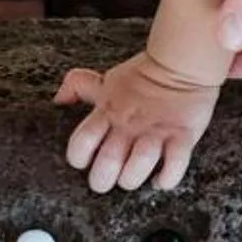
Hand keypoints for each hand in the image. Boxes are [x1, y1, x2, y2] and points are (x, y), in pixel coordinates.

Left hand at [56, 52, 223, 192]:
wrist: (180, 61)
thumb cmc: (142, 74)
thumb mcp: (105, 80)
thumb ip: (79, 87)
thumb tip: (58, 99)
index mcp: (108, 112)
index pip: (81, 142)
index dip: (78, 158)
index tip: (85, 161)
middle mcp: (129, 124)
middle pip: (108, 163)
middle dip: (103, 179)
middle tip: (109, 178)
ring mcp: (156, 131)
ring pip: (139, 165)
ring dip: (133, 178)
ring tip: (133, 176)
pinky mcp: (182, 135)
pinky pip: (175, 164)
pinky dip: (167, 179)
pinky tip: (160, 180)